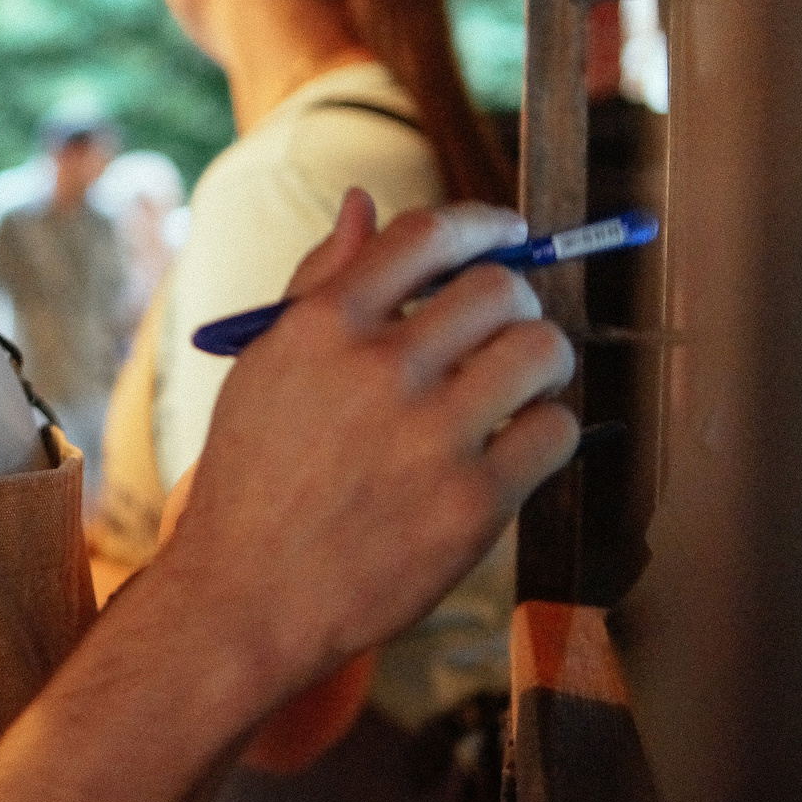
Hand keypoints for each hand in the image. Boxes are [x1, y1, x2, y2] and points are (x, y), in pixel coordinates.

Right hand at [151, 194, 577, 713]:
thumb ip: (320, 281)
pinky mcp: (473, 503)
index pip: (426, 237)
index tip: (505, 233)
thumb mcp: (267, 366)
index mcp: (324, 326)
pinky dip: (546, 430)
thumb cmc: (255, 478)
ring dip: (541, 360)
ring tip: (519, 385)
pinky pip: (554, 432)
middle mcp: (380, 370)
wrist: (246, 598)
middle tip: (506, 330)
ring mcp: (431, 437)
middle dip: (514, 303)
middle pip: (498, 290)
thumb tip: (363, 202)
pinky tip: (516, 444)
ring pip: (541, 352)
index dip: (481, 224)